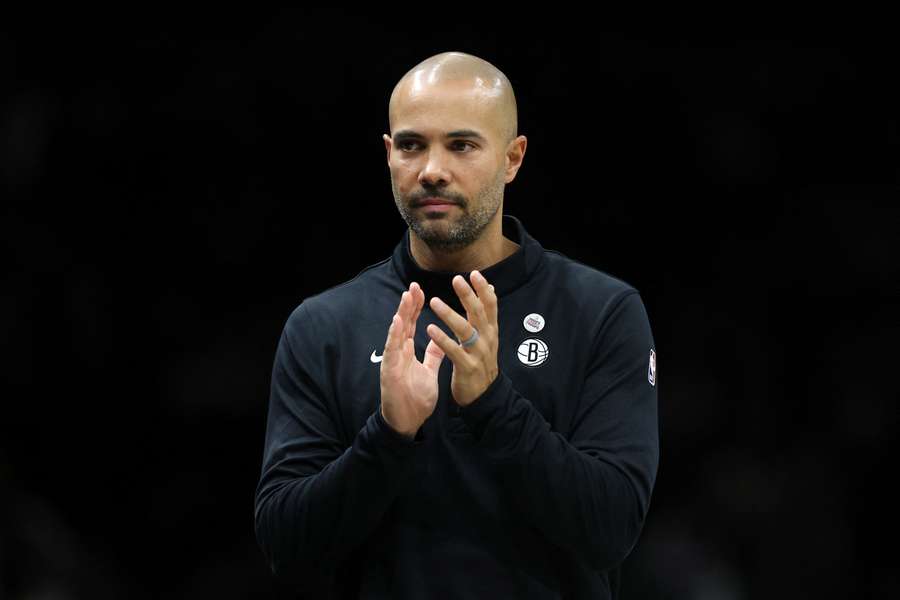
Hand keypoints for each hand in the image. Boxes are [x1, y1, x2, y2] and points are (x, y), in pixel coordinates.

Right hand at [380, 281, 445, 437]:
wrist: (407, 421)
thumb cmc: (415, 398)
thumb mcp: (429, 371)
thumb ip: (433, 354)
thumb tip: (440, 339)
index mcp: (408, 351)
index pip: (411, 324)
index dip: (416, 307)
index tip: (421, 290)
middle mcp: (399, 352)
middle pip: (403, 323)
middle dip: (408, 304)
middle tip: (414, 285)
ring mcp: (393, 360)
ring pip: (396, 332)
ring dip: (401, 314)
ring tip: (407, 296)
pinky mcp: (390, 371)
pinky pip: (392, 350)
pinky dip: (394, 335)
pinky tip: (397, 322)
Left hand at [426, 270, 498, 406]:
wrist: (484, 395)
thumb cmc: (481, 362)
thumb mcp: (487, 337)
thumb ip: (485, 314)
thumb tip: (490, 289)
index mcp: (491, 331)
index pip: (490, 305)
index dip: (483, 290)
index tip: (475, 273)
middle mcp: (487, 339)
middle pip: (478, 313)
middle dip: (468, 296)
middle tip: (456, 279)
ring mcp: (477, 353)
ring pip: (465, 330)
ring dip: (449, 314)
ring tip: (434, 302)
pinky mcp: (467, 367)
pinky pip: (453, 351)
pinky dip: (442, 339)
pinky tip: (430, 328)